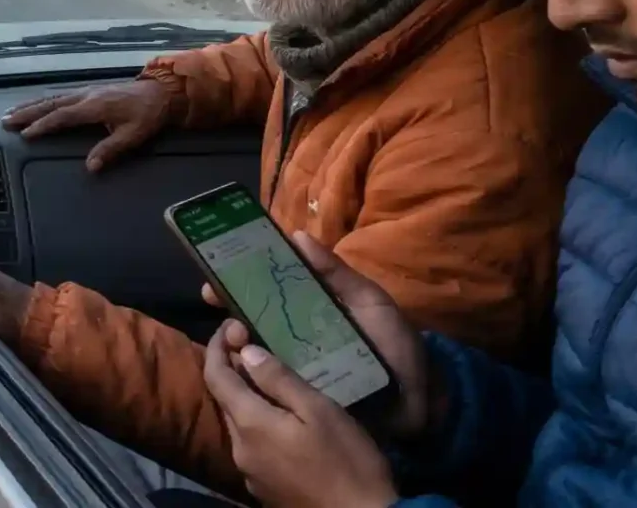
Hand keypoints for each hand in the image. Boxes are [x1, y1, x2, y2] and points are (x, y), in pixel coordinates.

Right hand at [0, 79, 173, 170]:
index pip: (62, 117)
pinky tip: (36, 105)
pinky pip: (60, 95)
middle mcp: (85, 96)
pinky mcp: (89, 91)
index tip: (26, 134)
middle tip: (6, 120)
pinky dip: (43, 101)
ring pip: (52, 98)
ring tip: (12, 112)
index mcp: (94, 106)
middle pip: (50, 104)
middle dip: (27, 112)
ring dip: (31, 105)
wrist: (161, 92)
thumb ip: (110, 150)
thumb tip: (90, 167)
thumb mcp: (133, 135)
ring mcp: (86, 91)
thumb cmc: (148, 115)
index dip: (43, 126)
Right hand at [200, 232, 434, 438]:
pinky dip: (254, 372)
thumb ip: (337, 273)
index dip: (241, 277)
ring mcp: (297, 367)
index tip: (217, 267)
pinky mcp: (301, 394)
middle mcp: (297, 335)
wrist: (421, 401)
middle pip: (253, 317)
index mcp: (311, 308)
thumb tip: (297, 235)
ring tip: (234, 332)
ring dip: (237, 337)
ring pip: (256, 348)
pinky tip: (242, 363)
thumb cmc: (397, 345)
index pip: (269, 288)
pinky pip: (272, 381)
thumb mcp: (370, 301)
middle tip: (215, 298)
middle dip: (229, 305)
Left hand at [203, 324, 398, 507]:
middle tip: (253, 345)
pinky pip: (253, 447)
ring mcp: (250, 472)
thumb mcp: (319, 411)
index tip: (232, 325)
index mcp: (249, 424)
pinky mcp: (263, 488)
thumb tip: (245, 352)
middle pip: (224, 400)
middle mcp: (239, 449)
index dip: (216, 346)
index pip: (215, 375)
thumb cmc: (347, 461)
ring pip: (239, 424)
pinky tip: (283, 421)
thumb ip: (279, 380)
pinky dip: (259, 424)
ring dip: (246, 398)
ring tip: (271, 380)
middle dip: (232, 369)